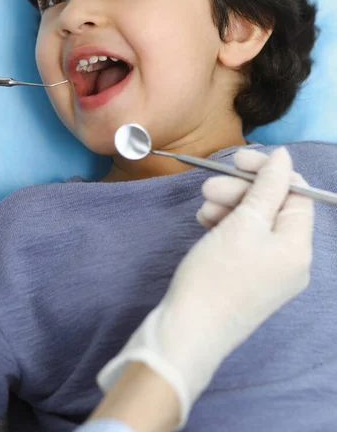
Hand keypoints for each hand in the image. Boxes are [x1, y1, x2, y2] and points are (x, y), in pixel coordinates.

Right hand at [97, 147, 313, 429]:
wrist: (188, 331)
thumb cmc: (216, 274)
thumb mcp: (243, 222)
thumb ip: (267, 186)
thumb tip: (284, 156)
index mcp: (299, 247)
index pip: (296, 194)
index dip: (268, 171)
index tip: (236, 160)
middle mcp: (292, 261)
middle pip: (274, 208)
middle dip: (242, 191)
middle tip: (208, 188)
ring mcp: (272, 273)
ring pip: (256, 224)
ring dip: (230, 208)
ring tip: (202, 210)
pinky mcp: (251, 280)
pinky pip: (246, 243)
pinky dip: (227, 228)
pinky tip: (205, 225)